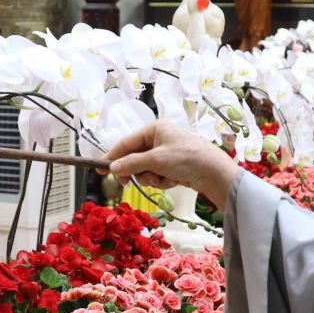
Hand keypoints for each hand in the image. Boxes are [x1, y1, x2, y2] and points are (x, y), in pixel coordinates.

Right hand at [103, 120, 237, 208]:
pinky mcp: (173, 166)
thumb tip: (113, 167)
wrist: (213, 171)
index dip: (113, 156)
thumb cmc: (186, 158)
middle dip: (136, 171)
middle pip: (135, 158)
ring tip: (162, 178)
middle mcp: (159, 138)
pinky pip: (157, 175)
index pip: (126, 143)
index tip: (100, 169)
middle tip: (126, 183)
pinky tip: (172, 181)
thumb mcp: (155, 160)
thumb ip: (132, 164)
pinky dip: (162, 181)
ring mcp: (166, 153)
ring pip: (145, 169)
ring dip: (151, 178)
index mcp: (154, 129)